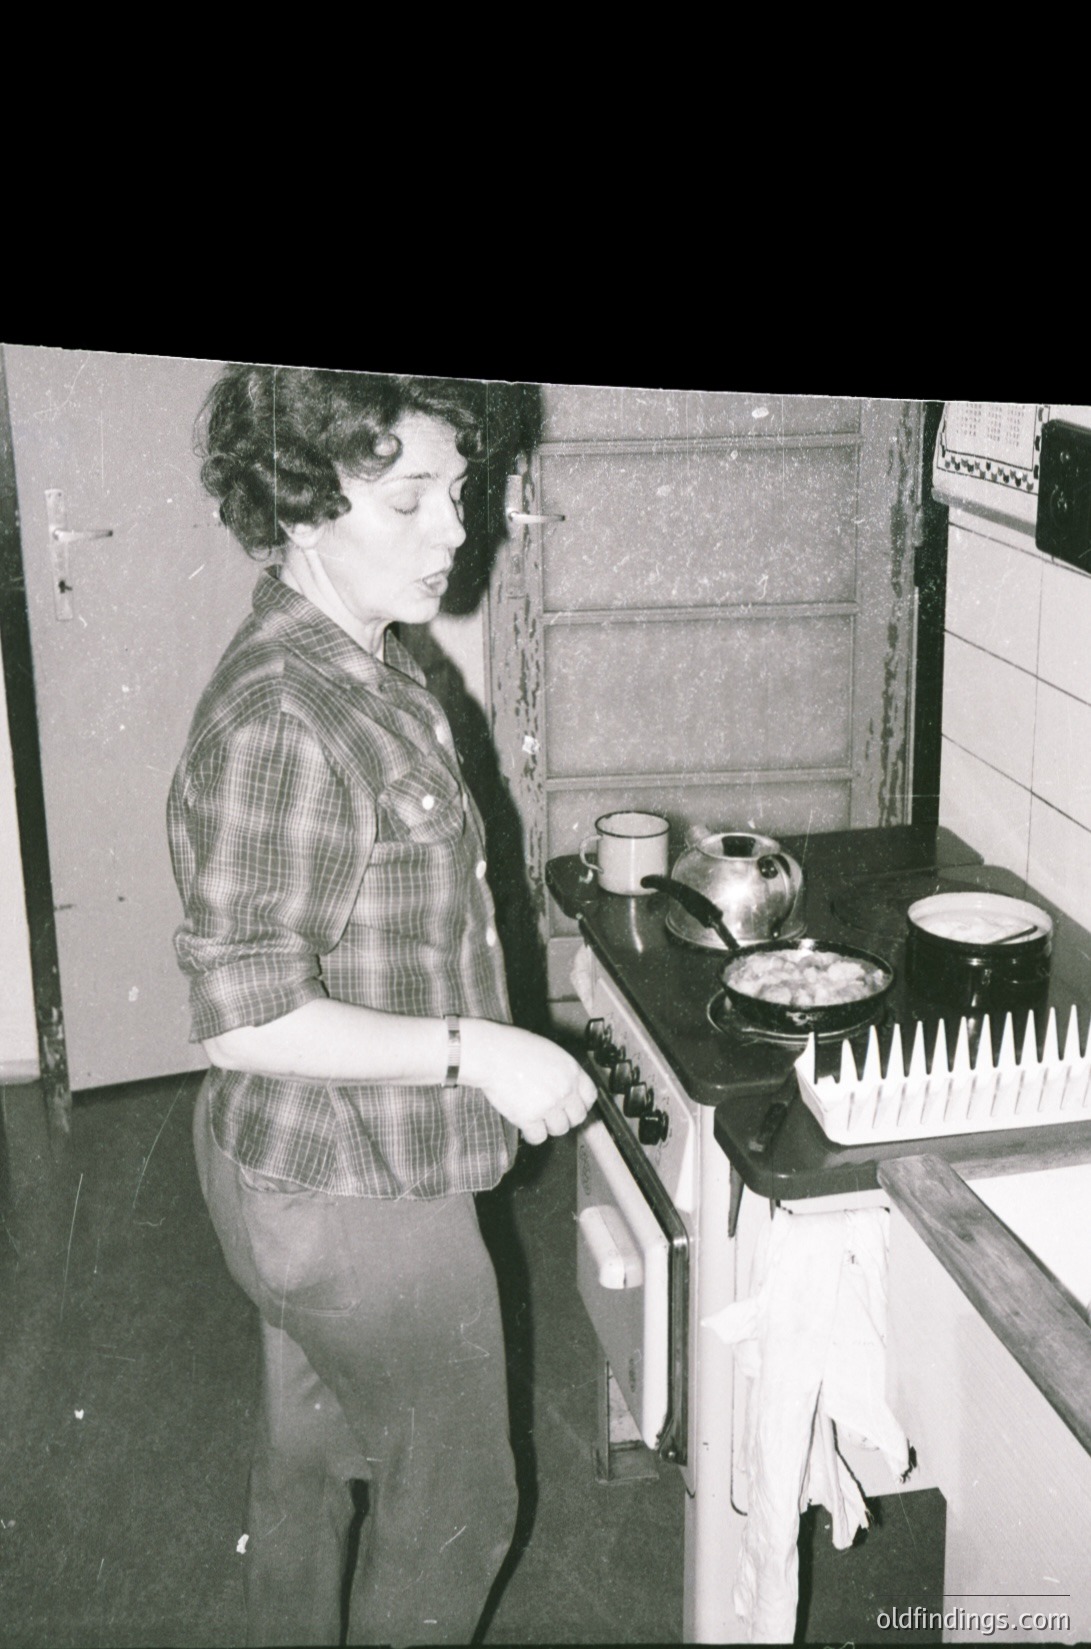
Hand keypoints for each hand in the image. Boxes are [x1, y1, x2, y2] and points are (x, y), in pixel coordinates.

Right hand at [460, 1021, 596, 1145]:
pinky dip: (531, 1134)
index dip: (581, 1104)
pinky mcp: (529, 1118)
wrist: (492, 1053)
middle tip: (552, 1115)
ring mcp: (548, 1105)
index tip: (572, 1107)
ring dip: (548, 1126)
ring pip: (559, 1130)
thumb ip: (562, 1072)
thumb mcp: (549, 1052)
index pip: (590, 1097)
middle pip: (578, 1117)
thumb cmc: (514, 1047)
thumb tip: (566, 1088)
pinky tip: (525, 1124)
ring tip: (535, 1116)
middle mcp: (564, 1089)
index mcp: (571, 1071)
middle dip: (566, 1118)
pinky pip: (538, 1137)